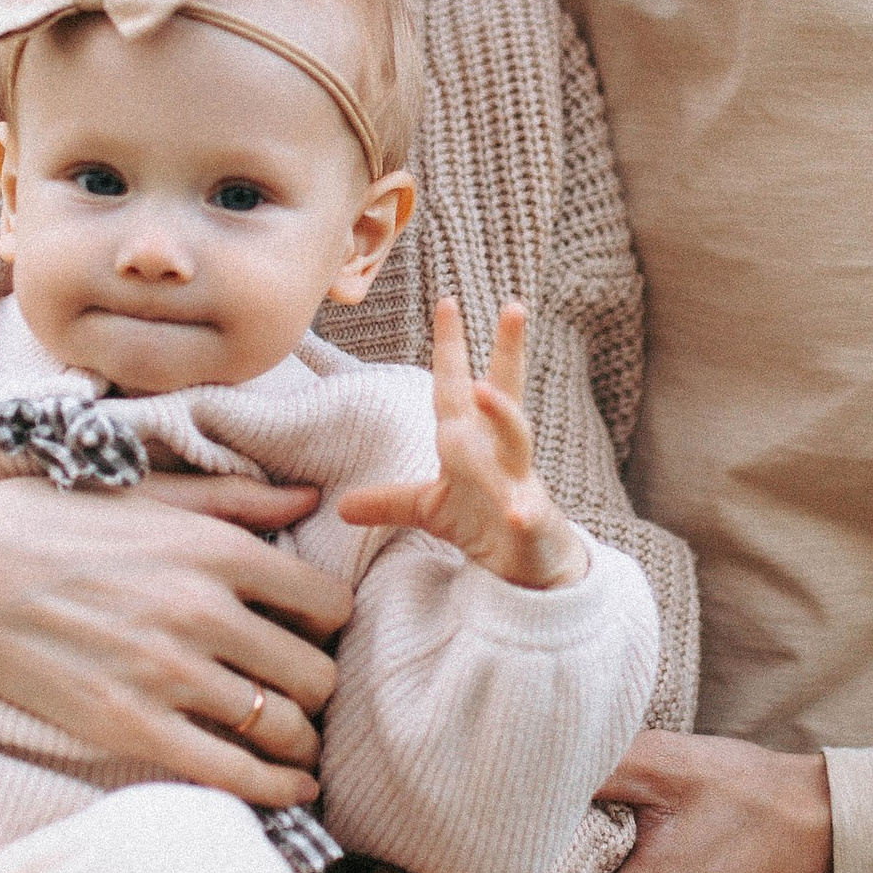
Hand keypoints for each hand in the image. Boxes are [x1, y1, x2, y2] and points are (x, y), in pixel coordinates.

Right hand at [0, 472, 353, 806]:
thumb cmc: (49, 523)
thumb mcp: (149, 493)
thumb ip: (236, 499)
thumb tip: (311, 500)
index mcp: (214, 549)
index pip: (326, 605)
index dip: (328, 627)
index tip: (310, 636)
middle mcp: (202, 611)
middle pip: (314, 673)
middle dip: (318, 688)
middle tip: (302, 694)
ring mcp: (167, 673)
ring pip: (282, 726)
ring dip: (300, 741)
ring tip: (295, 743)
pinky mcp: (129, 726)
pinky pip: (232, 772)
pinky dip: (275, 788)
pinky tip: (291, 788)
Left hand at [334, 298, 586, 590]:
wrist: (529, 570)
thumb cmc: (482, 527)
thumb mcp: (428, 510)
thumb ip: (389, 500)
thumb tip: (340, 505)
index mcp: (470, 443)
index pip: (456, 388)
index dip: (451, 347)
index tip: (447, 302)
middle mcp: (498, 454)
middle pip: (503, 394)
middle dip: (509, 351)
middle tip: (513, 306)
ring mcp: (518, 485)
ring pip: (516, 442)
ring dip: (502, 415)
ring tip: (484, 390)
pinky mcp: (531, 523)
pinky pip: (528, 514)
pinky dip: (523, 511)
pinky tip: (517, 512)